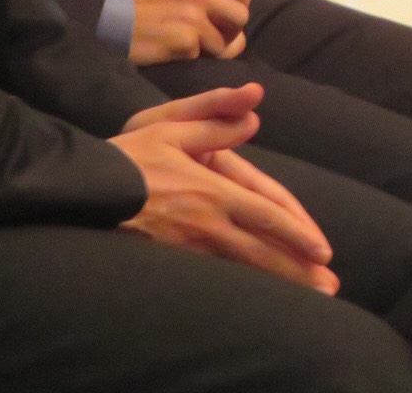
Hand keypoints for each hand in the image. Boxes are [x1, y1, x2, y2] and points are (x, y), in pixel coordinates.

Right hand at [114, 85, 337, 292]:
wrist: (82, 193)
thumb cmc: (127, 157)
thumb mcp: (170, 127)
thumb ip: (215, 119)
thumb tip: (255, 112)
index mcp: (211, 190)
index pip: (265, 214)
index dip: (296, 234)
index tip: (323, 252)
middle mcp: (206, 224)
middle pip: (261, 253)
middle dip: (297, 271)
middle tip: (328, 288)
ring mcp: (189, 247)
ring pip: (242, 270)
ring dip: (276, 284)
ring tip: (306, 299)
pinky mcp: (172, 260)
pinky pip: (216, 276)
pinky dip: (244, 286)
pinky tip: (259, 295)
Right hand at [127, 0, 252, 64]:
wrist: (105, 15)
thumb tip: (228, 5)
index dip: (237, 3)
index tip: (225, 16)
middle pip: (240, 16)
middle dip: (230, 31)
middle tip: (214, 38)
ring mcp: (193, 18)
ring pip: (222, 42)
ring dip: (206, 49)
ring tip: (185, 46)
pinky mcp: (183, 41)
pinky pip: (198, 56)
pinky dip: (186, 58)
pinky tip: (168, 52)